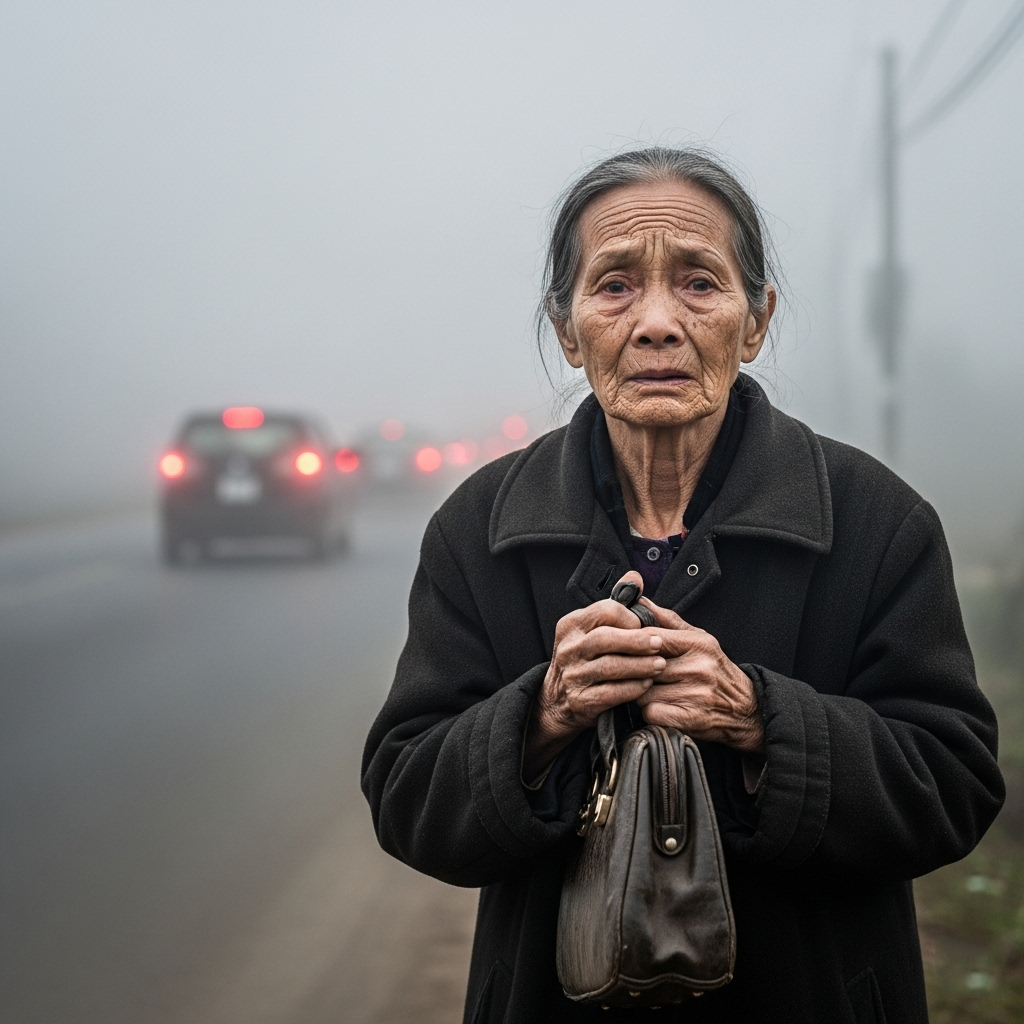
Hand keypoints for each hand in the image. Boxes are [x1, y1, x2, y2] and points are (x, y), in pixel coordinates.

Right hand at [523, 572, 664, 780]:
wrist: (557, 700)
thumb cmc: (584, 658)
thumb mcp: (591, 628)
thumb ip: (615, 604)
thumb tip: (635, 577)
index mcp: (571, 625)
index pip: (603, 611)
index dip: (628, 616)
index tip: (644, 624)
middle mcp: (569, 648)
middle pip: (605, 638)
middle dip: (637, 641)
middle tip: (660, 643)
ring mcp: (572, 675)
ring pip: (610, 667)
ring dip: (639, 665)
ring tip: (660, 665)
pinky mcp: (580, 700)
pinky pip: (610, 693)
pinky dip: (631, 688)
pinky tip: (646, 684)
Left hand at [634, 600, 764, 753]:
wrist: (746, 708)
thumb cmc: (715, 670)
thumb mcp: (699, 639)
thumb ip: (668, 620)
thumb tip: (641, 600)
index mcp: (698, 644)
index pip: (651, 637)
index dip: (633, 642)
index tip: (626, 647)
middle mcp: (698, 667)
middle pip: (644, 666)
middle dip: (635, 670)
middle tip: (638, 673)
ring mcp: (696, 694)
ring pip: (644, 691)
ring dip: (641, 693)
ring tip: (652, 691)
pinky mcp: (691, 718)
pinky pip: (652, 712)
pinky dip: (651, 712)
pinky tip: (660, 707)